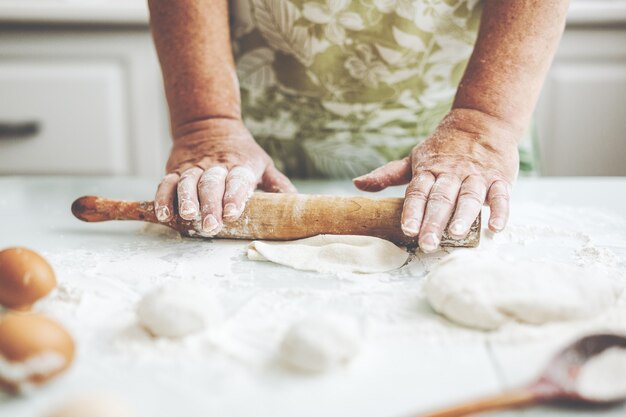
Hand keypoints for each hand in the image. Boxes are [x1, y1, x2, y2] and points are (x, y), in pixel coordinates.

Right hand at [154, 118, 295, 234]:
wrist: (209, 124)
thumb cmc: (242, 153)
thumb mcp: (263, 164)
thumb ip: (277, 185)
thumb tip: (297, 204)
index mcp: (240, 166)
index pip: (238, 181)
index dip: (234, 196)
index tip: (231, 213)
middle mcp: (216, 166)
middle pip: (211, 184)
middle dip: (210, 205)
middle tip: (211, 225)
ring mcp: (194, 168)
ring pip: (187, 183)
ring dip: (186, 201)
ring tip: (188, 216)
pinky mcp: (175, 170)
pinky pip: (167, 183)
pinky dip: (163, 198)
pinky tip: (165, 214)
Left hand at [353, 109, 519, 251]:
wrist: (482, 120)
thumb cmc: (443, 147)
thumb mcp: (414, 158)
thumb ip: (388, 175)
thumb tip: (358, 184)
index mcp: (429, 170)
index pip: (418, 192)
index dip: (413, 211)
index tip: (407, 229)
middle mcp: (451, 173)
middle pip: (442, 198)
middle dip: (434, 220)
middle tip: (428, 242)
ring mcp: (476, 175)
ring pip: (469, 196)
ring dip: (464, 215)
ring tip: (457, 233)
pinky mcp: (499, 178)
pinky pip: (501, 195)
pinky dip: (500, 210)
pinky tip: (495, 227)